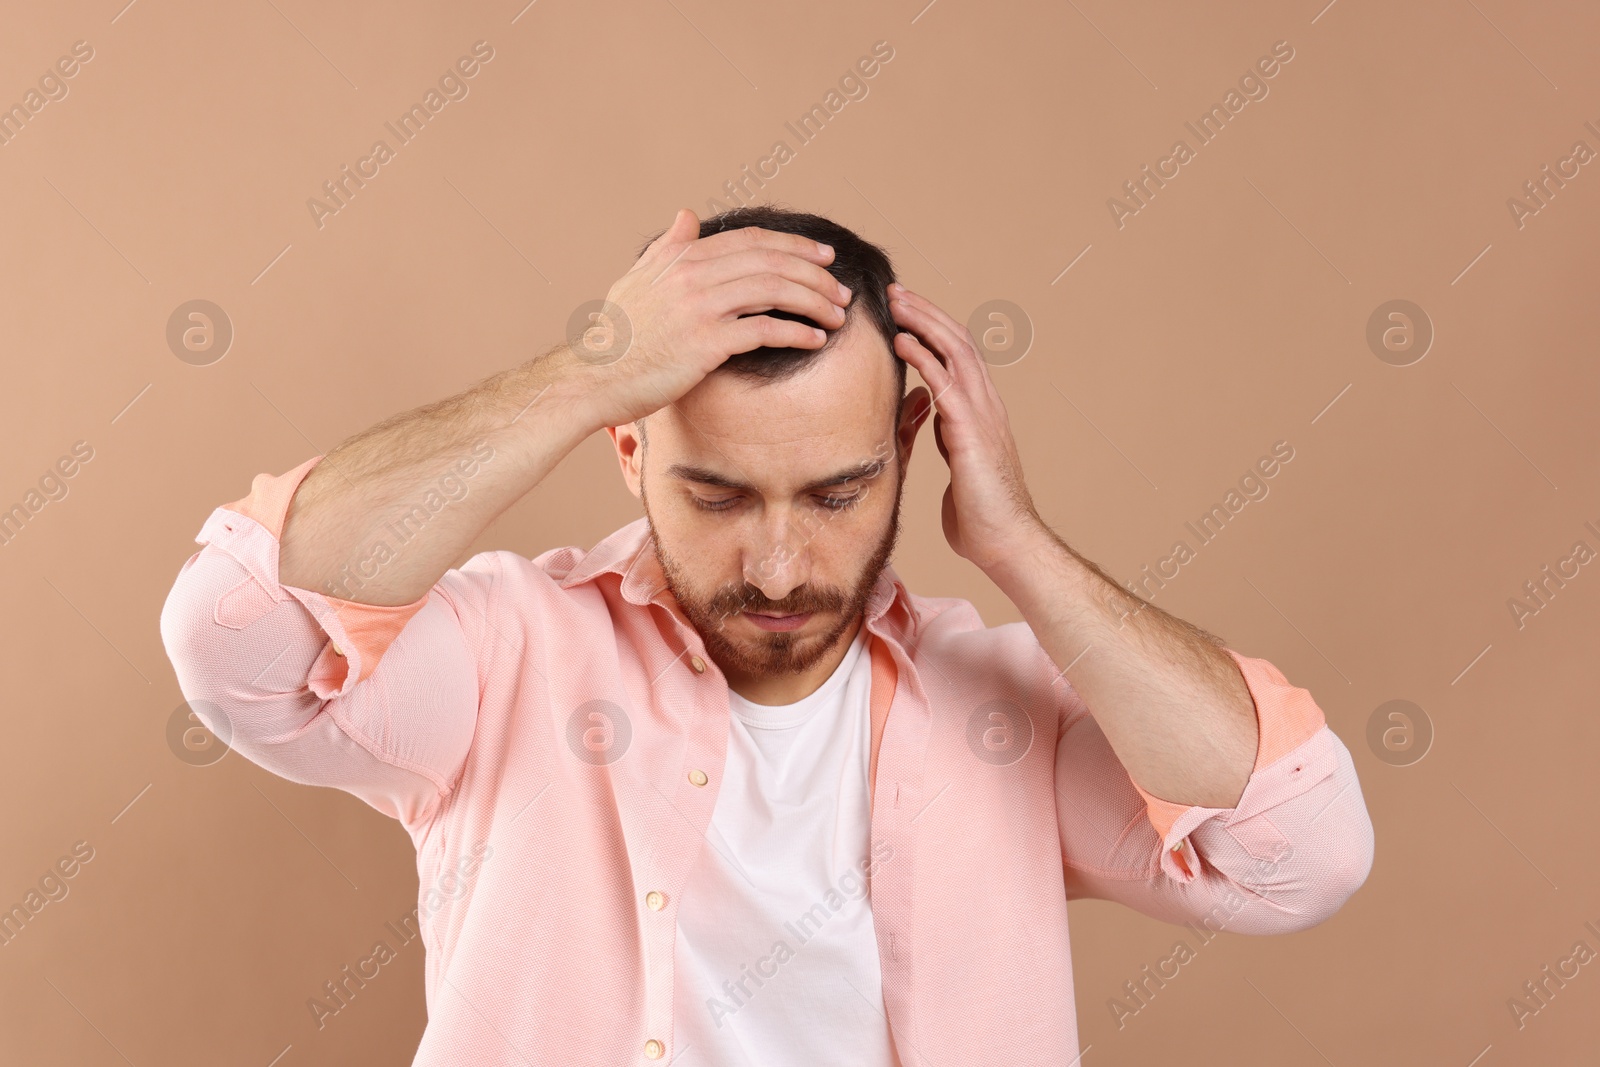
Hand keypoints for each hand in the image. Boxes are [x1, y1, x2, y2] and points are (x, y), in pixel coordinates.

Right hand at [573, 207, 852, 430]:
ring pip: (775, 292)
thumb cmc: (617, 335)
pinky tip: (816, 340)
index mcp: (681, 258)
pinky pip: (766, 330)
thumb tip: (687, 214)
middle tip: (840, 289)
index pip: (752, 241)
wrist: (593, 376)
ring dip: (814, 302)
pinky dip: (797, 333)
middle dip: (815, 273)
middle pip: (772, 262)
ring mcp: (700, 308)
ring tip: (837, 316)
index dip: (794, 245)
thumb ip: (668, 247)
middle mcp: (693, 275)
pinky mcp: (707, 343)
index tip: (823, 256)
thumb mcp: (637, 280)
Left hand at [887, 283, 1043, 572]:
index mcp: (981, 413)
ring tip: (895, 303)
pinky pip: (946, 383)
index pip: (958, 356)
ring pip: (955, 352)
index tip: (903, 312)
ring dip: (923, 323)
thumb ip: (946, 440)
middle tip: (895, 292)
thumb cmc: (981, 518)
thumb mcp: (956, 468)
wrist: (1006, 544)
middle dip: (925, 313)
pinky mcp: (971, 433)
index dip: (932, 330)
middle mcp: (986, 406)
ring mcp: (983, 416)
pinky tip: (901, 342)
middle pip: (958, 342)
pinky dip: (923, 357)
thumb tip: (930, 423)